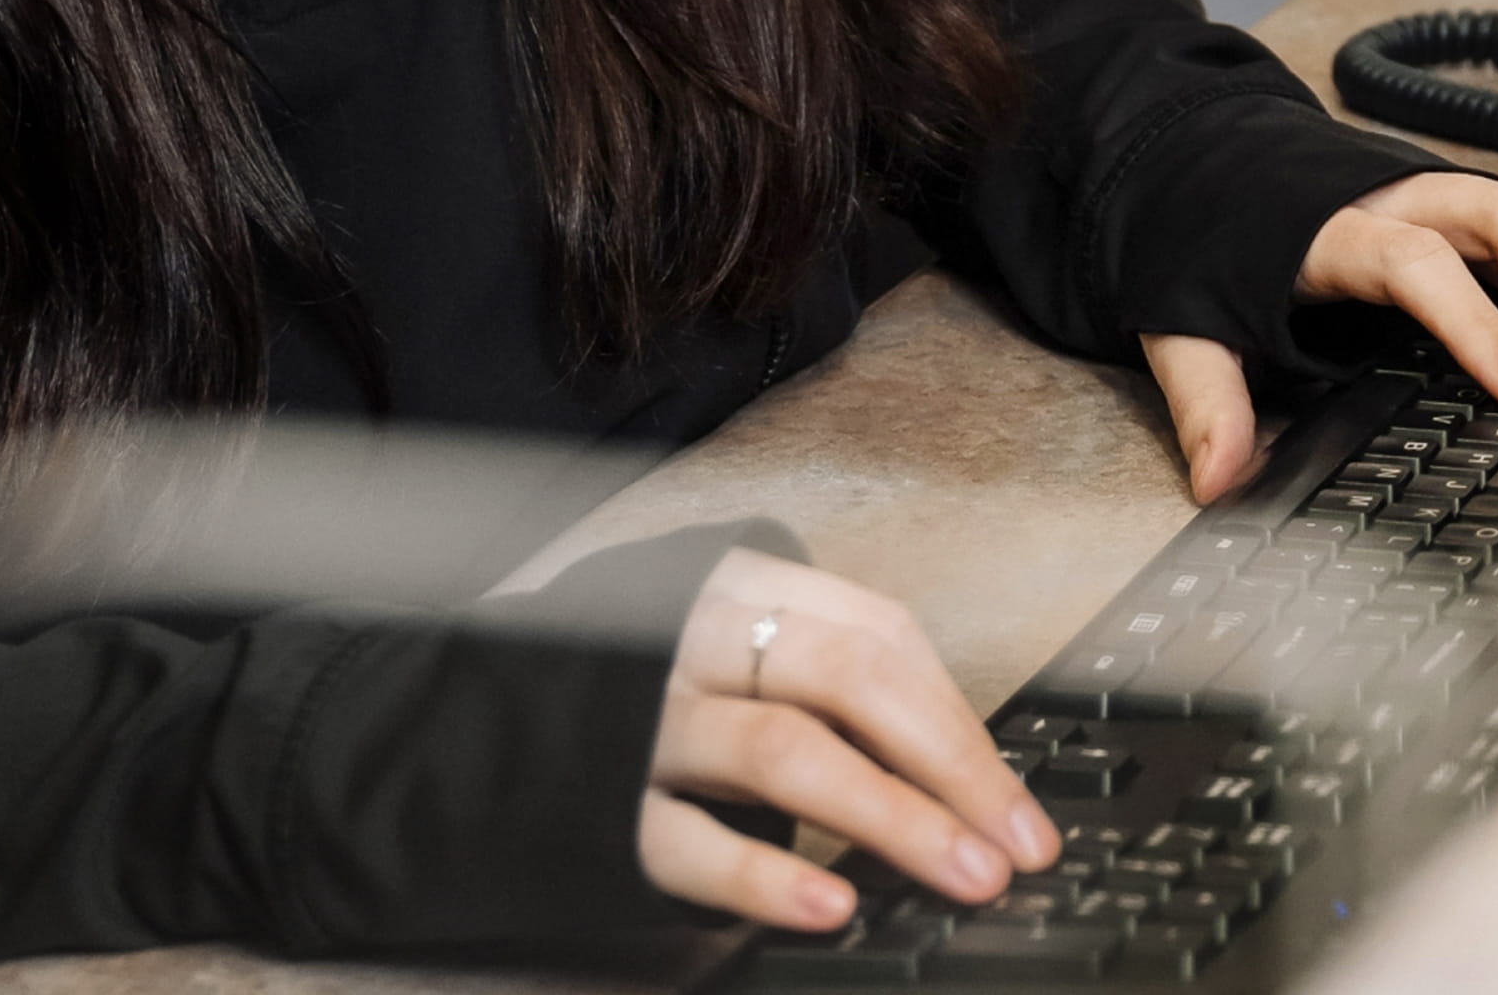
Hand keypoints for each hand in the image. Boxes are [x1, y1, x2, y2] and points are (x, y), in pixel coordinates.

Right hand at [637, 548, 1060, 934]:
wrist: (478, 721)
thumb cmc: (637, 691)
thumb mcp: (728, 655)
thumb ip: (817, 688)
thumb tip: (953, 778)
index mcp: (742, 591)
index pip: (880, 638)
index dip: (961, 724)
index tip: (1020, 808)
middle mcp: (697, 641)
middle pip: (848, 680)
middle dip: (949, 768)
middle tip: (1014, 847)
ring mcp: (647, 719)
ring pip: (783, 751)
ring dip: (889, 817)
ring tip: (960, 873)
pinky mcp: (602, 803)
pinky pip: (690, 840)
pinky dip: (767, 877)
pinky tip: (832, 907)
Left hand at [1139, 174, 1497, 501]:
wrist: (1210, 164)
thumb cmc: (1214, 250)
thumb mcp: (1188, 318)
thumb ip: (1205, 396)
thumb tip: (1216, 478)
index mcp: (1338, 231)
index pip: (1416, 265)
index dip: (1471, 323)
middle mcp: (1406, 203)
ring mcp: (1446, 202)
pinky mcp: (1473, 215)